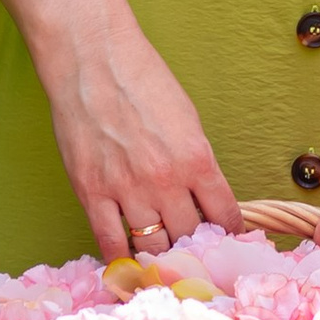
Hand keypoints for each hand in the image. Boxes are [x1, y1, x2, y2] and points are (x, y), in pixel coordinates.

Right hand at [33, 0, 241, 258]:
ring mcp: (126, 189)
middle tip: (192, 251)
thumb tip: (203, 197)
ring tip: (162, 255)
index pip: (225, 216)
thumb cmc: (142, 79)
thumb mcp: (187, 118)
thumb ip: (197, 162)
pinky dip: (121, 257)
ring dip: (160, 254)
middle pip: (189, 237)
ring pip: (152, 246)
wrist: (92, 60)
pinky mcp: (91, 192)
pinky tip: (128, 260)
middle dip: (194, 246)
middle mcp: (165, 181)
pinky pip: (110, 242)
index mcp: (197, 159)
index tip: (225, 240)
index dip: (228, 234)